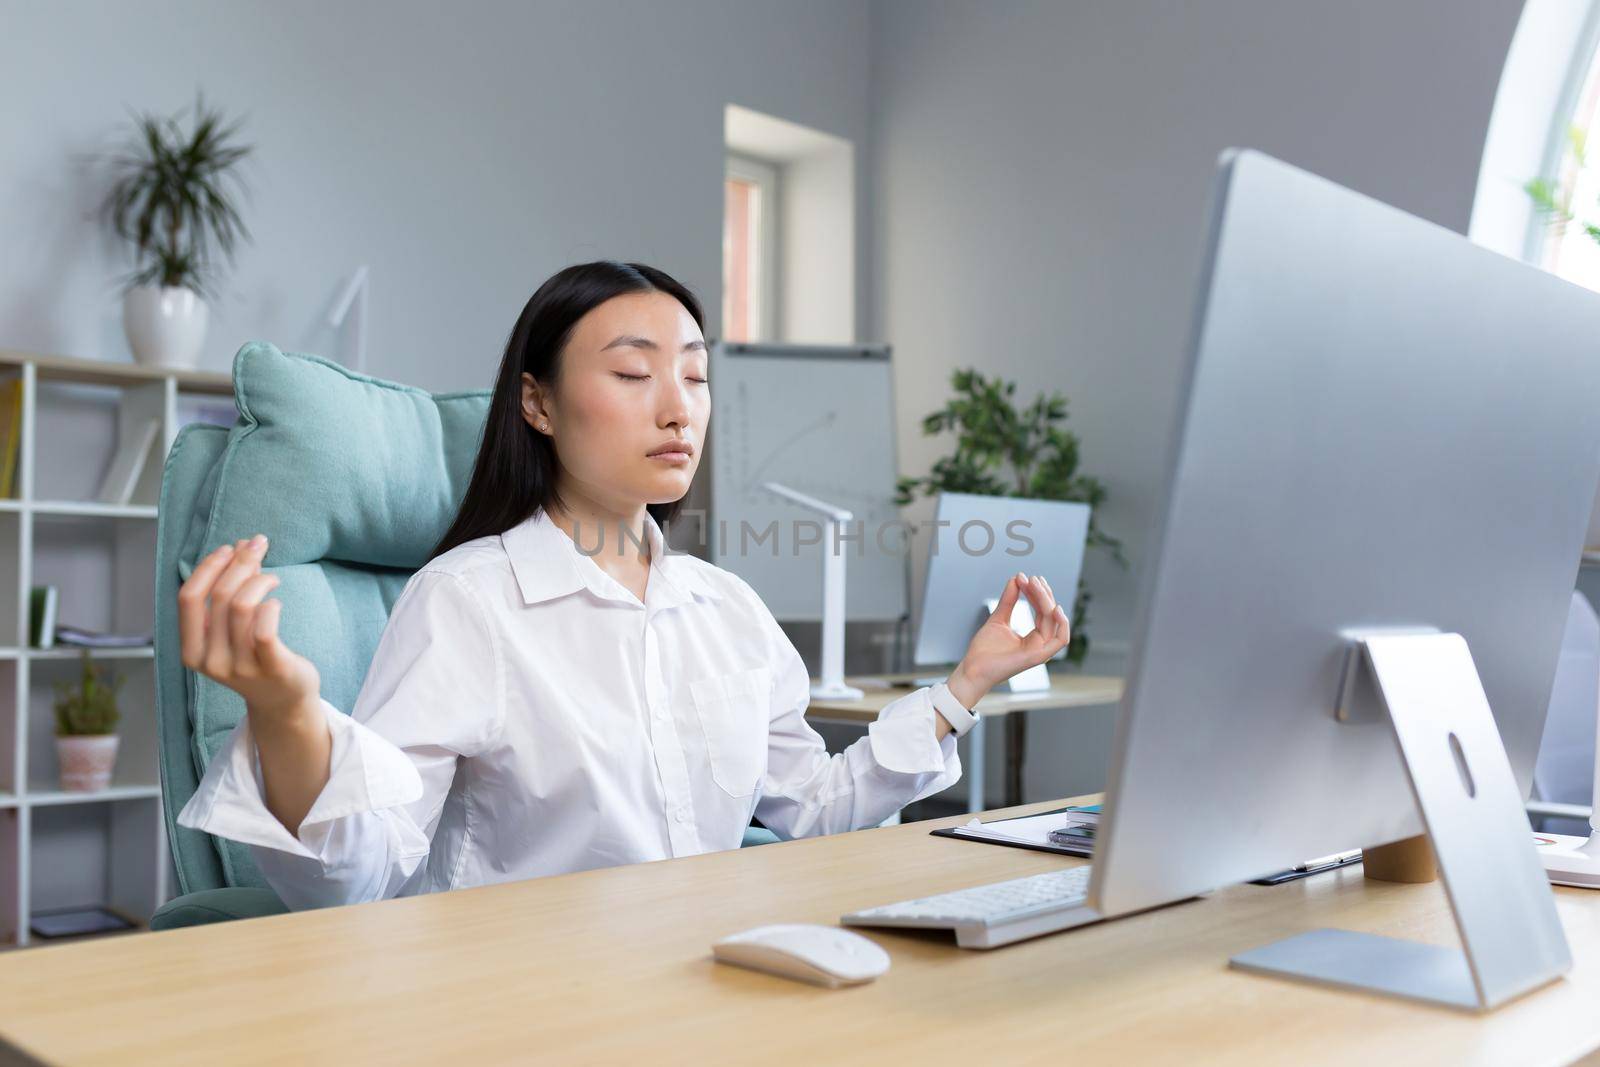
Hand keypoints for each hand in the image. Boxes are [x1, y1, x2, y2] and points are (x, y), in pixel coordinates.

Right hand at [178, 535, 320, 723]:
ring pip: (243, 606)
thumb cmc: (254, 656)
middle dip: (240, 562)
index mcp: (192, 650)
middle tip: (259, 546)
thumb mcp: (231, 627)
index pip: (188, 598)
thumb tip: (239, 546)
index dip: (207, 567)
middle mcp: (211, 661)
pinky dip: (271, 605)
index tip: (228, 548)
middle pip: (220, 596)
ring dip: (260, 579)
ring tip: (272, 577)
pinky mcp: (271, 667)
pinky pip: (265, 627)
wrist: (282, 700)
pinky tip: (275, 602)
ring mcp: (240, 667)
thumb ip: (231, 589)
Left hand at [948, 572, 1069, 708]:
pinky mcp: (1038, 657)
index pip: (1042, 611)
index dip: (1036, 593)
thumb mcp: (999, 618)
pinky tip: (1054, 607)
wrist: (972, 668)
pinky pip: (1060, 640)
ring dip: (1047, 601)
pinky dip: (1062, 624)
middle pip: (1050, 614)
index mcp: (1033, 637)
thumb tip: (1016, 579)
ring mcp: (1040, 651)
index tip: (1024, 578)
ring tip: (1036, 584)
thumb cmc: (984, 650)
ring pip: (1054, 622)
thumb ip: (1009, 600)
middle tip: (1031, 578)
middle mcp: (1039, 643)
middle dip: (1042, 593)